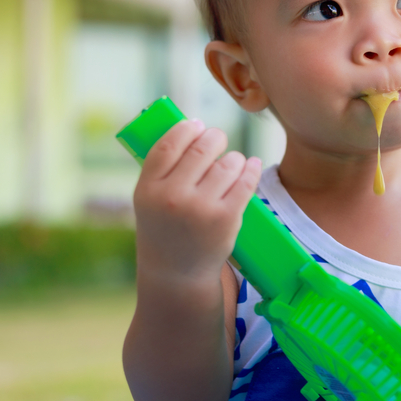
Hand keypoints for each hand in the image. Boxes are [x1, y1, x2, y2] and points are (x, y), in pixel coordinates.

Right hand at [132, 119, 261, 283]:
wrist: (177, 275)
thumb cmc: (165, 229)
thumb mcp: (150, 200)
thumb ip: (164, 169)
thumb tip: (192, 127)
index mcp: (148, 189)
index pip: (168, 144)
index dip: (186, 129)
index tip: (197, 125)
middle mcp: (173, 197)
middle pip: (202, 148)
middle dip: (215, 137)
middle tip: (218, 139)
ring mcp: (201, 208)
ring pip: (228, 163)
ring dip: (233, 158)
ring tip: (231, 163)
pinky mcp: (226, 219)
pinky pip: (245, 182)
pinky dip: (251, 169)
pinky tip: (252, 165)